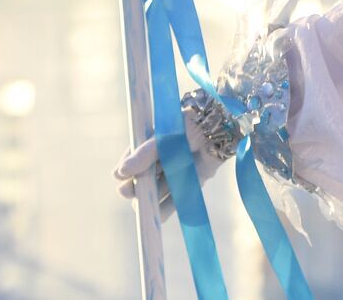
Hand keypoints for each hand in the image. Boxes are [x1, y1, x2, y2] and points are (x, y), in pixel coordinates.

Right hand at [112, 107, 229, 221]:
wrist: (221, 128)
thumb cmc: (190, 126)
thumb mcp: (165, 137)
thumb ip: (145, 154)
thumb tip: (121, 173)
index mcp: (150, 146)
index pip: (129, 162)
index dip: (124, 170)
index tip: (121, 175)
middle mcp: (159, 162)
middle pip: (137, 182)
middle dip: (132, 188)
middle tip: (129, 190)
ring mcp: (172, 174)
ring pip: (153, 194)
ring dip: (150, 197)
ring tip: (153, 192)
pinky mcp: (187, 184)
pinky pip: (172, 203)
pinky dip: (164, 210)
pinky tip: (156, 216)